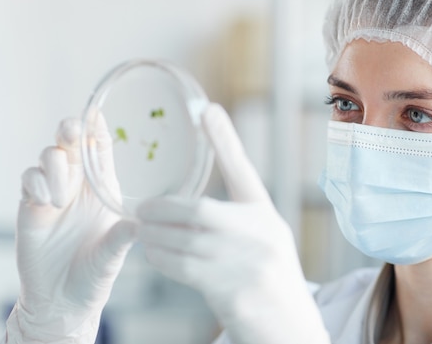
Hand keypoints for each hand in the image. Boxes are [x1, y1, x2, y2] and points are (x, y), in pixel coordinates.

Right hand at [4, 115, 136, 343]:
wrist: (65, 299)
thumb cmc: (96, 271)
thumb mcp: (114, 252)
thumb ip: (123, 236)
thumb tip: (142, 223)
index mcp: (102, 187)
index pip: (99, 148)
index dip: (96, 128)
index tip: (96, 112)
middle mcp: (78, 185)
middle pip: (70, 143)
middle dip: (69, 129)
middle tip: (71, 131)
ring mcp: (52, 193)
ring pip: (48, 157)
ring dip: (54, 166)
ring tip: (60, 197)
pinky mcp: (30, 208)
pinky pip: (28, 180)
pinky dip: (36, 184)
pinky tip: (47, 202)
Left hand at [137, 103, 329, 343]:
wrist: (290, 330)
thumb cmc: (269, 282)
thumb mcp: (263, 241)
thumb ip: (236, 220)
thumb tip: (191, 205)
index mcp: (266, 217)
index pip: (243, 171)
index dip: (224, 139)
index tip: (207, 110)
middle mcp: (262, 235)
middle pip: (200, 210)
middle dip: (164, 209)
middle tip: (142, 209)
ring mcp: (250, 265)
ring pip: (186, 242)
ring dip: (156, 238)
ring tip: (142, 233)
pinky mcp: (236, 293)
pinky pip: (187, 271)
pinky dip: (164, 261)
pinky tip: (155, 256)